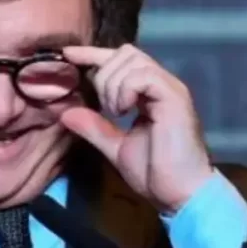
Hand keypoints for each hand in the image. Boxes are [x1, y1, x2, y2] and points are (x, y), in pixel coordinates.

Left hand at [59, 44, 212, 213]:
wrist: (180, 195)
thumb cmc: (155, 173)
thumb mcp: (116, 147)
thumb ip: (94, 127)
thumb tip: (66, 113)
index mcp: (149, 93)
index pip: (120, 59)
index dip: (93, 54)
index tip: (69, 55)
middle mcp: (162, 84)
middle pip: (125, 52)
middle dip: (104, 74)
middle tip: (105, 107)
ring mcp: (170, 88)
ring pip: (132, 59)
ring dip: (113, 84)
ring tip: (116, 113)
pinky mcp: (174, 97)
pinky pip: (143, 75)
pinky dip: (125, 89)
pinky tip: (123, 112)